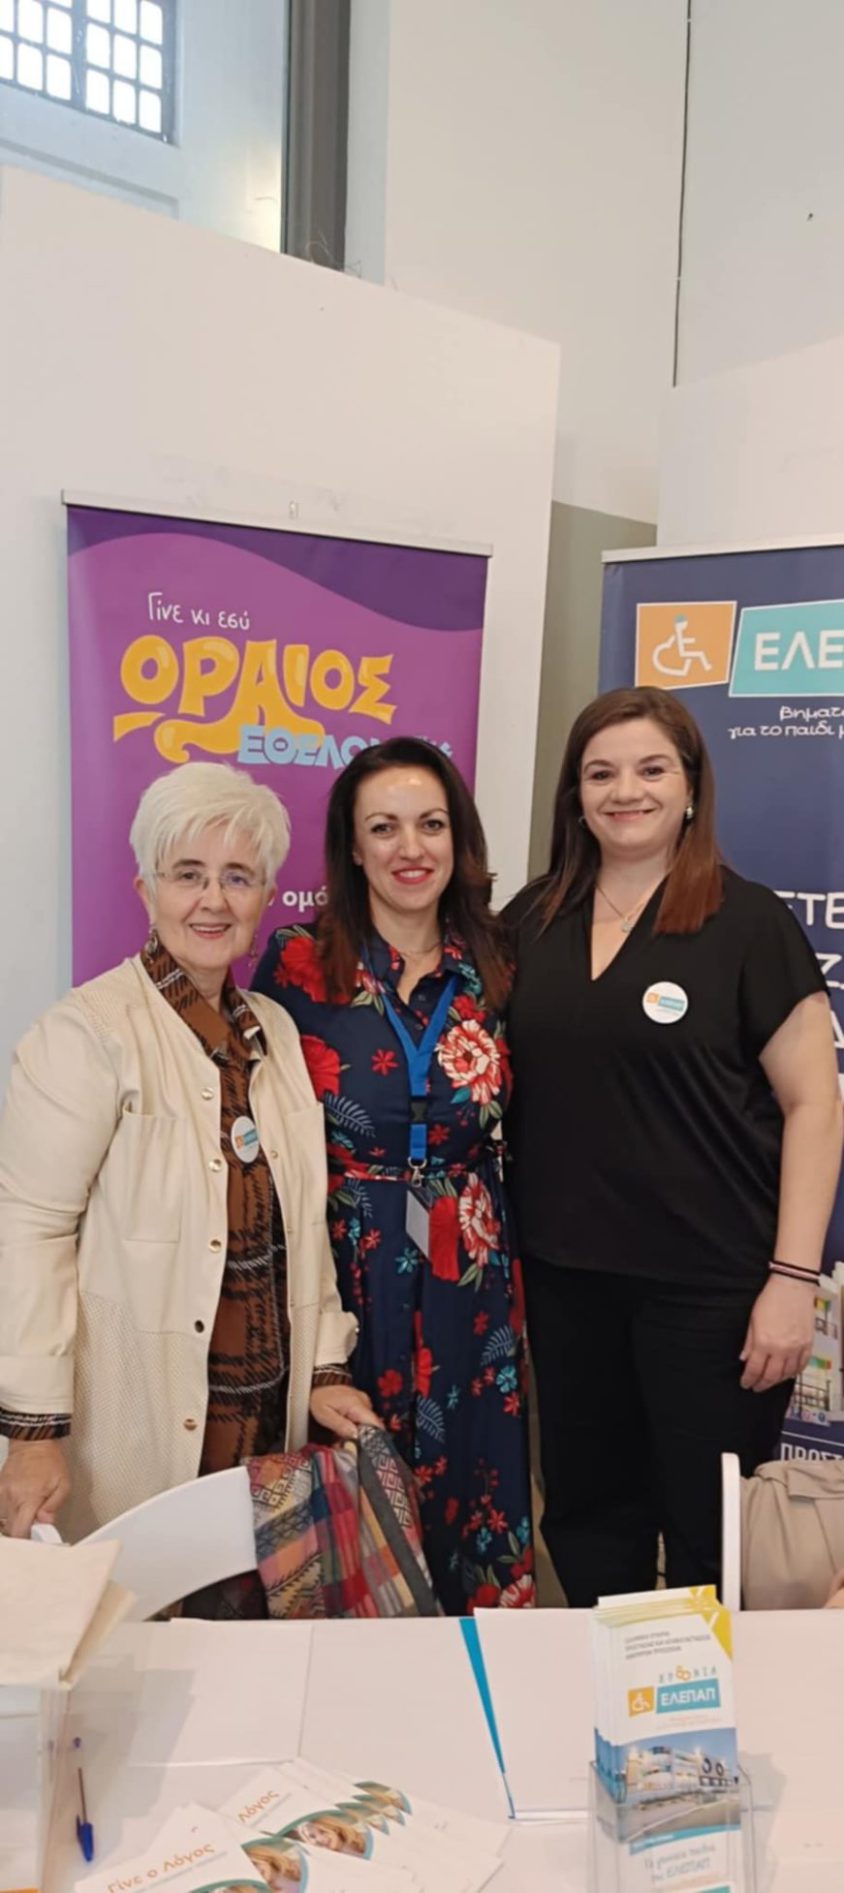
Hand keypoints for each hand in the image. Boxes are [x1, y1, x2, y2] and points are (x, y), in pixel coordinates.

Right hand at [0, 1440, 70, 1537]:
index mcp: (29, 1497)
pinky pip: (0, 1509)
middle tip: (32, 1527)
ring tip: (25, 1514)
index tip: (35, 1537)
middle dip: (21, 1532)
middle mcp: (12, 1497)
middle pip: (9, 1529)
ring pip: (3, 1520)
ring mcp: (3, 1492)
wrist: (33, 1442)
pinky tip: (17, 1508)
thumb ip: (54, 1506)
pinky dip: (6, 1512)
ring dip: (13, 1522)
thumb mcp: (63, 1484)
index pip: (20, 1530)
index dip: (27, 1538)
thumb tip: (46, 1522)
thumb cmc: (50, 1461)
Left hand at [308, 1384, 383, 1441]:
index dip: (374, 1437)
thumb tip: (356, 1435)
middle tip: (351, 1446)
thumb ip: (340, 1425)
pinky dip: (358, 1424)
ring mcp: (364, 1400)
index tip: (367, 1449)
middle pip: (373, 1425)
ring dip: (361, 1431)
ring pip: (369, 1422)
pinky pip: (364, 1416)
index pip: (375, 1423)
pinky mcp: (362, 1402)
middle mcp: (364, 1401)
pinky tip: (348, 1428)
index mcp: (356, 1404)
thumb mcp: (324, 1415)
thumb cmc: (319, 1400)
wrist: (317, 1385)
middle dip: (364, 1437)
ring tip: (346, 1438)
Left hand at [740, 1275, 815, 1391]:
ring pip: (787, 1374)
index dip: (749, 1379)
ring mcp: (797, 1348)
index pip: (755, 1369)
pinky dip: (794, 1373)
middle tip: (756, 1387)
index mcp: (764, 1343)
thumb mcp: (753, 1320)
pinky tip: (788, 1374)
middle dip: (762, 1384)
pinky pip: (802, 1365)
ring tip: (770, 1382)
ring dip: (777, 1381)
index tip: (745, 1383)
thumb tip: (744, 1358)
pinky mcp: (808, 1344)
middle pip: (771, 1376)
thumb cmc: (770, 1300)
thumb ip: (749, 1342)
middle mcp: (781, 1349)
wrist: (793, 1287)